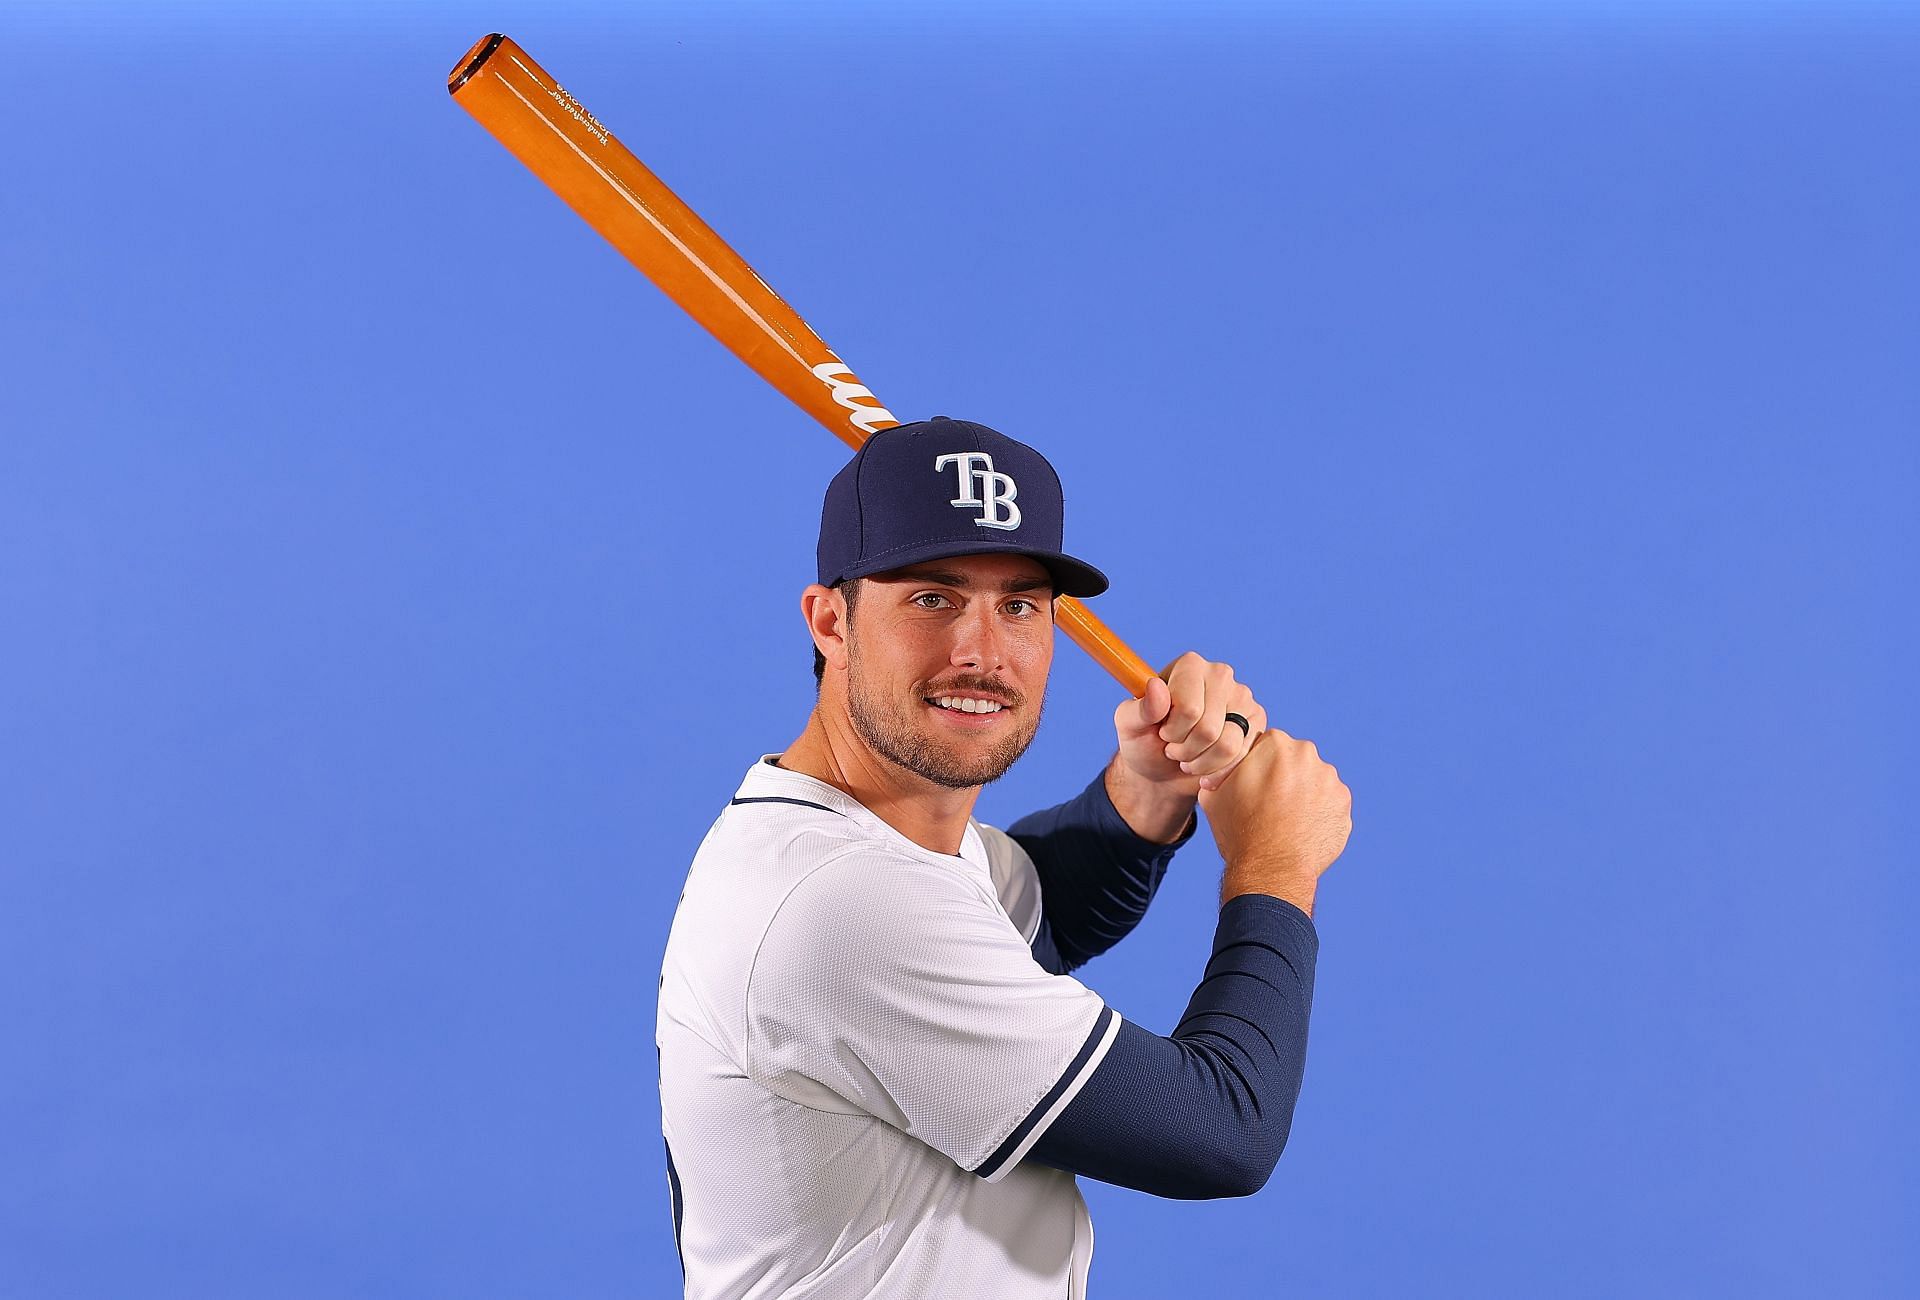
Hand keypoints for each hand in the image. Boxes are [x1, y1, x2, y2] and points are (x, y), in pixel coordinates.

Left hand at [1113, 652, 1267, 793]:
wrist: (1162, 770)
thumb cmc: (1144, 741)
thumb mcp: (1129, 726)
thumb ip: (1138, 709)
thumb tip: (1156, 687)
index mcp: (1189, 665)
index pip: (1188, 709)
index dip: (1171, 732)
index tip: (1162, 731)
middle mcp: (1220, 674)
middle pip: (1208, 728)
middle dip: (1185, 750)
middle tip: (1173, 747)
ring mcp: (1242, 698)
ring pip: (1228, 745)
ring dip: (1201, 762)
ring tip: (1188, 757)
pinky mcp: (1256, 723)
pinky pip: (1242, 756)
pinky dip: (1219, 771)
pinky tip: (1205, 770)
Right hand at [1199, 728, 1351, 911]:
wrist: (1272, 870)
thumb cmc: (1240, 832)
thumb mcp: (1213, 795)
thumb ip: (1219, 773)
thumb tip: (1214, 771)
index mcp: (1276, 744)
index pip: (1266, 746)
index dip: (1256, 767)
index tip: (1252, 786)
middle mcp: (1308, 755)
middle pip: (1293, 760)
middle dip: (1283, 777)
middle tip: (1269, 804)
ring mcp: (1330, 779)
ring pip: (1313, 780)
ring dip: (1303, 794)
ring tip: (1286, 820)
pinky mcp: (1344, 803)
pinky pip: (1329, 802)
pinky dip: (1318, 812)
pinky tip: (1301, 829)